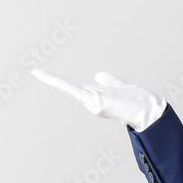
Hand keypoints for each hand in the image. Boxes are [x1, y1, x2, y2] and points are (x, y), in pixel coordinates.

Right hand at [31, 69, 166, 131]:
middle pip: (71, 87)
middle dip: (52, 80)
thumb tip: (98, 74)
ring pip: (69, 88)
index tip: (42, 74)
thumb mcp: (119, 86)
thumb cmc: (137, 102)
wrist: (148, 111)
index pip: (76, 89)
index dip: (60, 82)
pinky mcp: (92, 100)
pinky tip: (44, 76)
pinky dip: (58, 82)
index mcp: (95, 99)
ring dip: (52, 79)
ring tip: (36, 71)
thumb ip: (109, 80)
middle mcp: (90, 102)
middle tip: (34, 71)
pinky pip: (72, 89)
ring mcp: (90, 102)